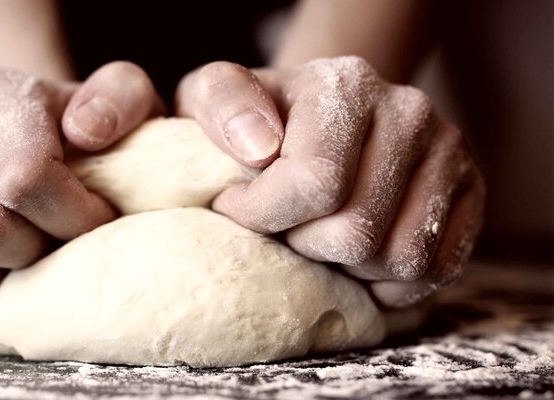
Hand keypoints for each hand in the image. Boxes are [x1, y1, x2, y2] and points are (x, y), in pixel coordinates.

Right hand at [0, 62, 161, 308]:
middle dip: (27, 255)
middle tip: (47, 248)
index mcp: (2, 93)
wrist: (21, 136)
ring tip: (6, 267)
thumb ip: (122, 100)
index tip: (94, 225)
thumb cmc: (82, 137)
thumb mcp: (123, 107)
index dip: (69, 220)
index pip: (25, 179)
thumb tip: (85, 130)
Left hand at [176, 56, 484, 306]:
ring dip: (348, 268)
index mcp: (347, 85)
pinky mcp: (471, 191)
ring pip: (400, 259)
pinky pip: (438, 269)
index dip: (263, 216)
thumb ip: (221, 104)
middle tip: (286, 225)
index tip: (236, 208)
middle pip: (356, 232)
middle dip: (304, 246)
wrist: (315, 116)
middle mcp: (408, 111)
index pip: (315, 183)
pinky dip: (392, 283)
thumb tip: (260, 147)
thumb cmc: (257, 120)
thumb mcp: (216, 97)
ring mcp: (447, 151)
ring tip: (320, 239)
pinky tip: (358, 260)